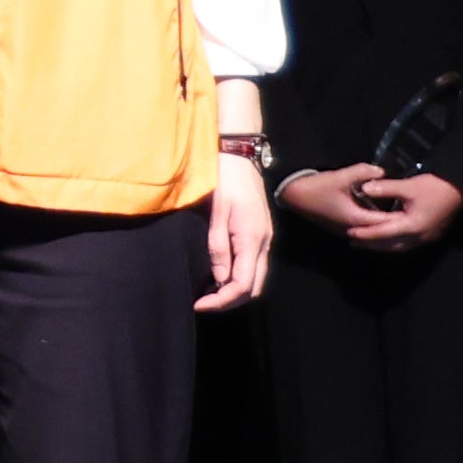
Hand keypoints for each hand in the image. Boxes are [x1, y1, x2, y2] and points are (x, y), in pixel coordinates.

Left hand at [195, 153, 272, 310]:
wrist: (239, 158)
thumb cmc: (225, 182)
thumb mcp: (217, 213)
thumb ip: (218, 247)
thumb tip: (219, 279)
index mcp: (252, 240)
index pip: (242, 285)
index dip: (221, 300)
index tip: (197, 305)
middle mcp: (263, 244)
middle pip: (253, 287)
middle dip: (229, 300)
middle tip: (201, 302)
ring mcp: (264, 239)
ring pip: (255, 278)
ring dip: (233, 290)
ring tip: (206, 292)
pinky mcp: (260, 234)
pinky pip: (252, 265)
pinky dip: (238, 277)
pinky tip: (218, 274)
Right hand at [278, 163, 401, 237]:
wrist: (291, 194)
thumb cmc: (316, 187)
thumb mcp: (340, 176)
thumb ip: (363, 172)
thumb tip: (382, 170)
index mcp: (356, 219)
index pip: (385, 222)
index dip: (401, 217)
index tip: (416, 211)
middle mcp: (352, 229)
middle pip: (379, 230)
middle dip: (395, 224)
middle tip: (411, 216)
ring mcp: (344, 230)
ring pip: (370, 231)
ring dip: (383, 225)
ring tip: (399, 216)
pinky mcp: (339, 227)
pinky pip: (362, 229)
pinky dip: (372, 225)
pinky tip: (378, 216)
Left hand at [348, 170, 462, 251]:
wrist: (459, 189)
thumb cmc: (433, 187)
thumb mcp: (408, 185)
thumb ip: (385, 188)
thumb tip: (363, 188)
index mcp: (413, 226)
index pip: (384, 233)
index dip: (366, 234)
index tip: (350, 233)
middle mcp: (420, 236)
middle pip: (391, 245)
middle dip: (372, 244)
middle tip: (354, 243)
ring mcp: (427, 238)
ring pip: (401, 247)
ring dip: (383, 246)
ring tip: (366, 243)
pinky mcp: (431, 235)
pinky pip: (408, 244)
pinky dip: (395, 243)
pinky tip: (386, 239)